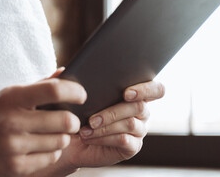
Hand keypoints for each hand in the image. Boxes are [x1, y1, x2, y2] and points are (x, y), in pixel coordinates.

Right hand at [0, 78, 85, 176]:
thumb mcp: (6, 98)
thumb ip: (37, 86)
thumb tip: (65, 72)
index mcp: (10, 99)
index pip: (53, 90)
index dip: (75, 91)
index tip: (82, 95)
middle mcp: (12, 122)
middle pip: (65, 120)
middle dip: (73, 121)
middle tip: (70, 121)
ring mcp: (14, 147)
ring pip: (61, 141)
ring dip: (62, 138)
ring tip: (51, 135)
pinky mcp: (17, 167)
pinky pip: (52, 157)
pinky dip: (52, 152)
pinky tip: (40, 148)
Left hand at [46, 80, 164, 172]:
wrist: (70, 140)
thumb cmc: (77, 113)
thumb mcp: (74, 95)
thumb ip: (68, 82)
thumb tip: (62, 71)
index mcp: (137, 94)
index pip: (157, 89)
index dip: (147, 89)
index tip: (126, 93)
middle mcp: (143, 112)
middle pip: (140, 107)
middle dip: (114, 111)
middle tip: (92, 117)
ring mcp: (139, 131)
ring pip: (130, 124)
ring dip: (105, 125)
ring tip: (86, 127)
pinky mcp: (132, 147)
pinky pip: (124, 140)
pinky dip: (104, 138)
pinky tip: (89, 137)